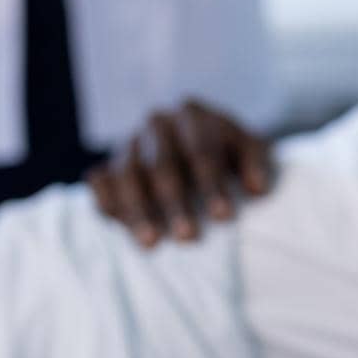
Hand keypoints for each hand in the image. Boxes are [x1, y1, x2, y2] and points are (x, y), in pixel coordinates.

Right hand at [87, 99, 272, 248]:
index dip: (212, 184)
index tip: (224, 216)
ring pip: (127, 175)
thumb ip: (256, 163)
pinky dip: (106, 201)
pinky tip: (117, 225)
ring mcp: (128, 144)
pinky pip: (100, 184)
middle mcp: (155, 125)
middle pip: (163, 165)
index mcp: (191, 114)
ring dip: (137, 210)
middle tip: (188, 236)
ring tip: (150, 242)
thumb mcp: (249, 147)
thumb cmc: (227, 149)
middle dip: (175, 203)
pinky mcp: (107, 165)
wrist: (192, 138)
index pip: (201, 150)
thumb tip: (257, 188)